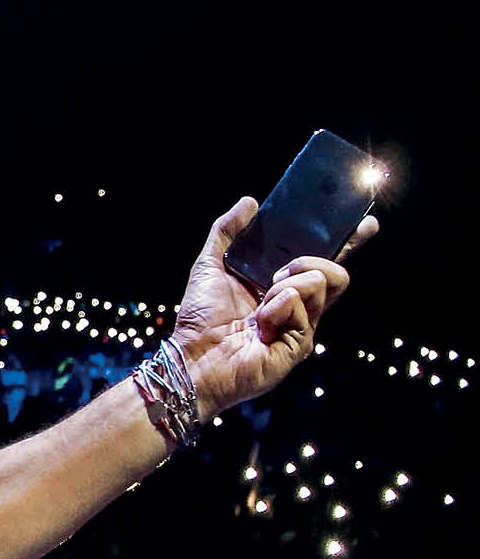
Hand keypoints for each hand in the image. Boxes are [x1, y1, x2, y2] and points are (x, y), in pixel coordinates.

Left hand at [172, 198, 373, 413]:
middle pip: (337, 273)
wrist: (192, 356)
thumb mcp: (209, 265)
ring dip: (284, 287)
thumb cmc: (200, 317)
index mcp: (284, 289)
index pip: (325, 263)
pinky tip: (260, 326)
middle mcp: (300, 308)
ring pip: (320, 285)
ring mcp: (304, 327)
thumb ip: (226, 232)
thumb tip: (250, 202)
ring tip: (259, 305)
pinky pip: (301, 309)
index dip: (349, 244)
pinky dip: (275, 309)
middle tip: (276, 274)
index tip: (367, 224)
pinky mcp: (301, 345)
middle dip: (309, 261)